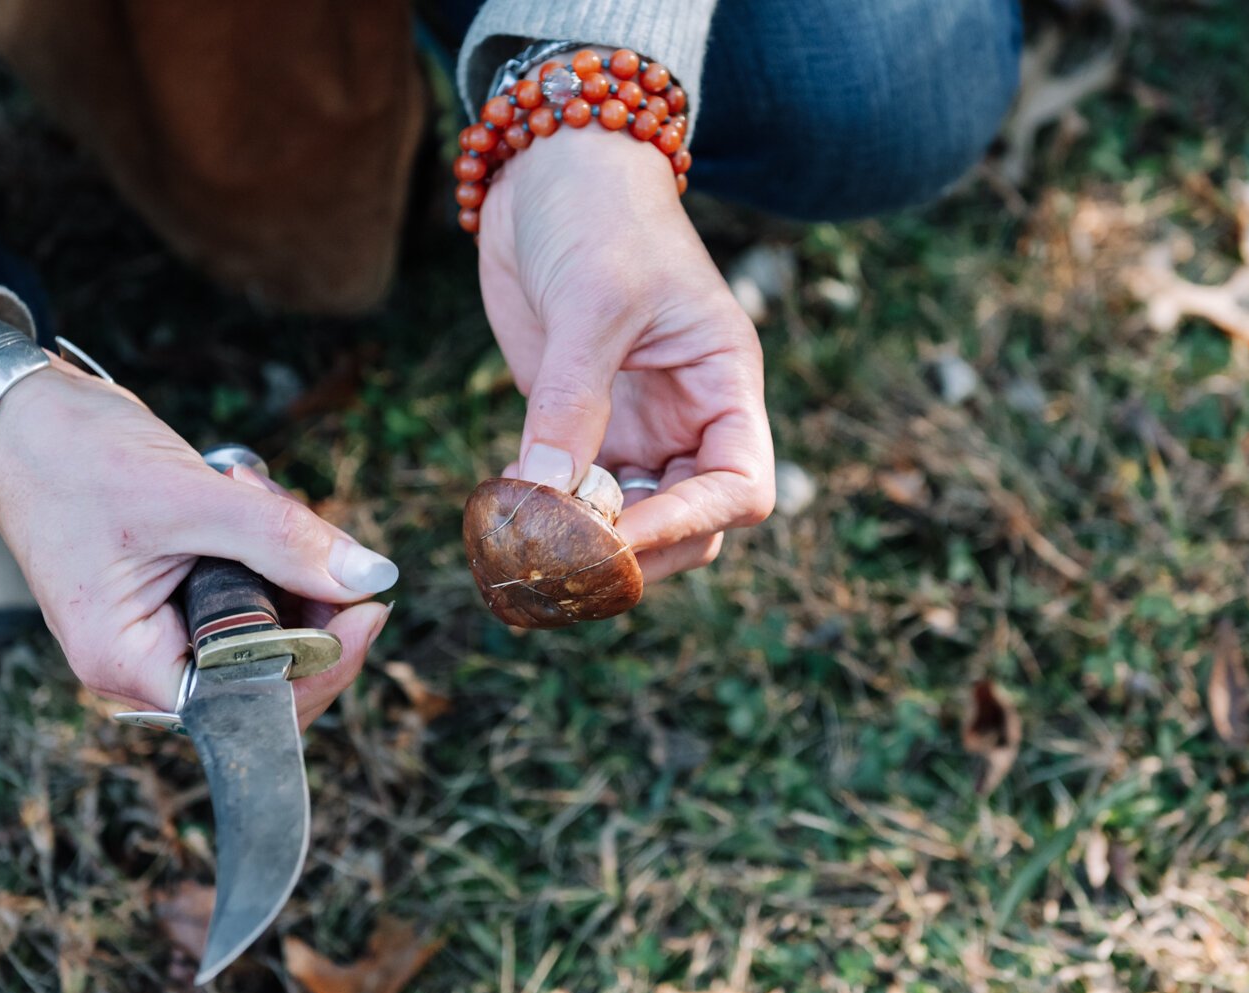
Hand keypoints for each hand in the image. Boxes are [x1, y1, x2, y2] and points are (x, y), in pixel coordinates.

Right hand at [0, 309, 395, 725]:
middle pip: (269, 672)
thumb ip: (281, 537)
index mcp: (130, 663)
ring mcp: (162, 630)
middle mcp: (145, 663)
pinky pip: (250, 592)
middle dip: (305, 601)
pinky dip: (266, 548)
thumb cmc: (68, 458)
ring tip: (251, 492)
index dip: (321, 664)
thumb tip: (370, 577)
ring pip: (267, 627)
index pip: (251, 704)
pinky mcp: (178, 595)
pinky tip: (245, 495)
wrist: (14, 416)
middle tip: (304, 525)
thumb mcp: (184, 495)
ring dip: (286, 564)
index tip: (368, 608)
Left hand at [477, 124, 774, 581]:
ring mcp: (633, 427)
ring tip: (527, 550)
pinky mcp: (578, 426)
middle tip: (561, 564)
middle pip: (687, 526)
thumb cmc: (598, 214)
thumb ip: (574, 399)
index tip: (619, 537)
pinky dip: (546, 517)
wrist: (547, 171)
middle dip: (633, 552)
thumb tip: (548, 491)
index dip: (688, 524)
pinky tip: (508, 513)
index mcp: (724, 385)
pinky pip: (573, 495)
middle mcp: (688, 419)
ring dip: (584, 547)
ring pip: (628, 523)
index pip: (740, 487)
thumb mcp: (593, 302)